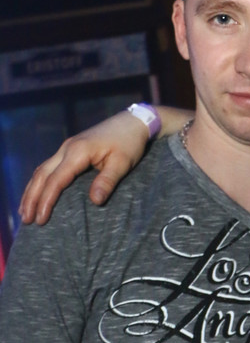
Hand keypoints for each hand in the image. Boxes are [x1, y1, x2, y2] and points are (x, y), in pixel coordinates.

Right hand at [19, 111, 149, 224]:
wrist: (131, 122)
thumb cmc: (129, 143)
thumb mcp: (122, 163)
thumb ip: (107, 181)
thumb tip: (95, 201)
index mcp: (78, 152)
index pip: (56, 180)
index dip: (47, 200)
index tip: (41, 219)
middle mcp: (66, 148)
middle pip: (42, 175)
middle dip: (32, 198)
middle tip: (26, 220)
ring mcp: (66, 148)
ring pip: (41, 170)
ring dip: (32, 190)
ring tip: (25, 211)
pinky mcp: (70, 149)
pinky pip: (48, 166)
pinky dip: (40, 181)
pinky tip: (37, 192)